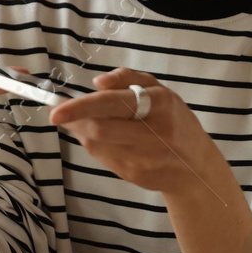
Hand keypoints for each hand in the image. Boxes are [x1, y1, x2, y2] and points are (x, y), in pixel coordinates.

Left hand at [49, 69, 213, 193]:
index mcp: (160, 104)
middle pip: (99, 130)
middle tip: (63, 113)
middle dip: (75, 122)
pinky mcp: (136, 175)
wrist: (195, 167)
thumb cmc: (174, 120)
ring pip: (96, 146)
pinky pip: (103, 159)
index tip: (56, 111)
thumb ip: (128, 78)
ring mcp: (145, 158)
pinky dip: (96, 146)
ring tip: (88, 123)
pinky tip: (106, 139)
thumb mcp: (159, 90)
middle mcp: (154, 133)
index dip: (80, 107)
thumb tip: (98, 82)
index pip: (112, 104)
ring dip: (83, 133)